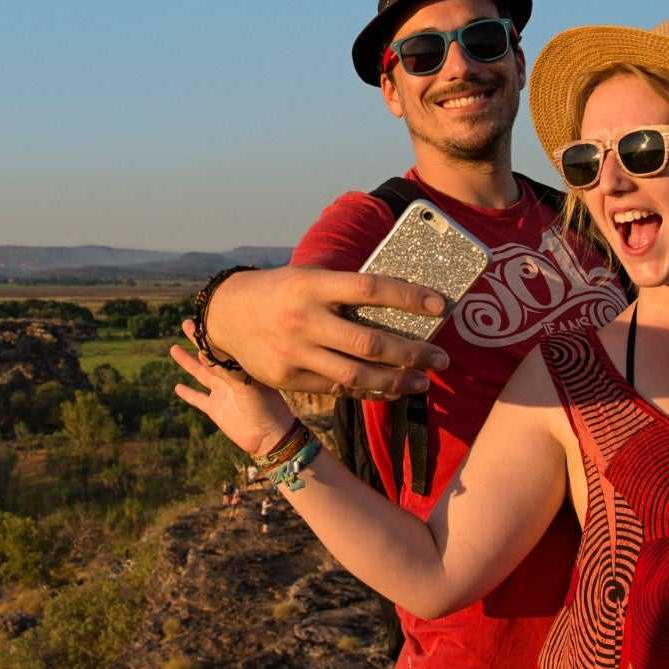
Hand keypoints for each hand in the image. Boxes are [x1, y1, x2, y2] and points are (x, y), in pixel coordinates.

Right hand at [171, 322, 298, 454]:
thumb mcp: (247, 385)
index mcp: (242, 368)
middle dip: (198, 341)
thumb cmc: (266, 408)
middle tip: (187, 323)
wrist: (269, 438)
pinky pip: (198, 399)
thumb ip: (228, 371)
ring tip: (173, 349)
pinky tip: (177, 386)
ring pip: (200, 374)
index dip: (213, 333)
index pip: (224, 346)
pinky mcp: (215, 410)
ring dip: (187, 362)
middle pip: (210, 355)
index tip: (204, 316)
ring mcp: (222, 393)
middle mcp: (232, 378)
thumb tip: (209, 352)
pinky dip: (188, 393)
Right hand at [202, 266, 448, 398]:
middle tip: (442, 358)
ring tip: (424, 382)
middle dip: (412, 353)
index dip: (408, 297)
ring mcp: (295, 352)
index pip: (370, 288)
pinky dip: (368, 390)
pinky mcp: (288, 377)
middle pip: (369, 342)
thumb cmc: (281, 291)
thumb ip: (345, 290)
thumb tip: (401, 300)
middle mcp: (304, 319)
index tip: (440, 306)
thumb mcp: (308, 277)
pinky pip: (337, 388)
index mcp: (313, 284)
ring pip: (356, 373)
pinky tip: (391, 390)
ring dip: (396, 381)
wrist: (225, 316)